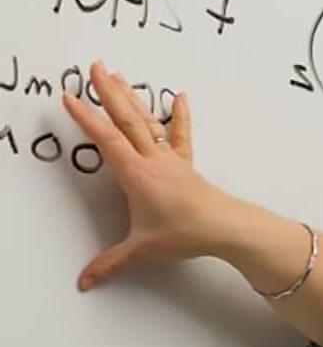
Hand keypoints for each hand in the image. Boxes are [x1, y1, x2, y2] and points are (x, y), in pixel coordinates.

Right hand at [62, 60, 231, 290]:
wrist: (228, 228)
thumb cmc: (187, 233)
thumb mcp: (143, 249)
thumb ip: (111, 263)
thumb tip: (85, 281)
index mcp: (137, 174)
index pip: (106, 139)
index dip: (87, 117)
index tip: (70, 95)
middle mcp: (153, 160)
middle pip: (127, 119)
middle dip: (109, 92)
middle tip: (95, 65)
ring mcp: (172, 160)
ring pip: (149, 122)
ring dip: (133, 98)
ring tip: (120, 74)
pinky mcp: (188, 166)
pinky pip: (182, 136)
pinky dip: (180, 116)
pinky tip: (180, 97)